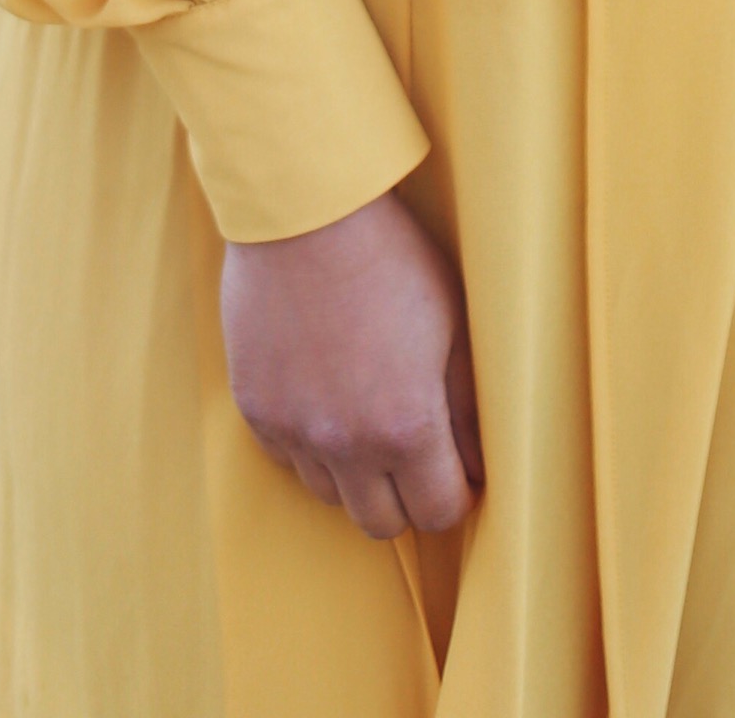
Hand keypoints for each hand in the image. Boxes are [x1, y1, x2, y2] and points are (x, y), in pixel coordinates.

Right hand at [220, 190, 483, 537]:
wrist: (304, 211)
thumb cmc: (389, 256)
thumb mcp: (451, 323)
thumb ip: (467, 406)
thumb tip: (479, 464)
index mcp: (405, 426)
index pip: (438, 511)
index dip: (455, 493)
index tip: (457, 466)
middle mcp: (345, 444)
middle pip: (381, 523)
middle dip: (406, 496)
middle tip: (414, 448)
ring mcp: (293, 430)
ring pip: (330, 496)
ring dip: (354, 474)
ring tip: (366, 417)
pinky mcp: (255, 409)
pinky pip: (287, 459)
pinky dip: (309, 444)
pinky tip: (324, 397)